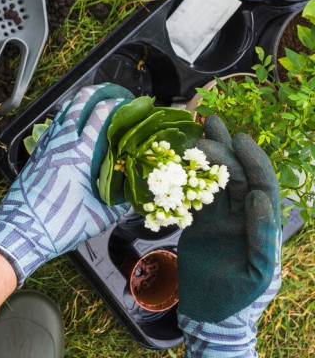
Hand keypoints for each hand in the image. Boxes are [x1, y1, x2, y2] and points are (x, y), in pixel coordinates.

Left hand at [0, 83, 134, 286]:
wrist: (21, 230)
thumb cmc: (60, 225)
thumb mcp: (100, 216)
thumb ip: (120, 201)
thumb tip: (133, 191)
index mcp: (81, 154)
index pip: (101, 114)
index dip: (118, 103)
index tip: (131, 103)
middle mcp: (62, 143)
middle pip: (80, 102)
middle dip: (98, 92)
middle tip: (113, 94)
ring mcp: (46, 145)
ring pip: (64, 112)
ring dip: (80, 103)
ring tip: (95, 104)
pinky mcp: (36, 153)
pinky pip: (53, 126)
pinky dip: (66, 119)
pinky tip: (73, 127)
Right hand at [177, 115, 281, 356]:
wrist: (210, 313)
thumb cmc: (239, 297)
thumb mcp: (258, 272)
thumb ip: (262, 236)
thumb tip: (258, 198)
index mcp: (261, 226)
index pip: (261, 186)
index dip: (253, 161)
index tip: (239, 139)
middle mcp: (243, 217)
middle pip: (236, 177)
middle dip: (226, 151)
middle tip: (208, 130)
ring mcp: (221, 219)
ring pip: (215, 182)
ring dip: (209, 158)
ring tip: (198, 132)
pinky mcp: (200, 224)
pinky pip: (194, 197)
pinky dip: (188, 179)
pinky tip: (180, 161)